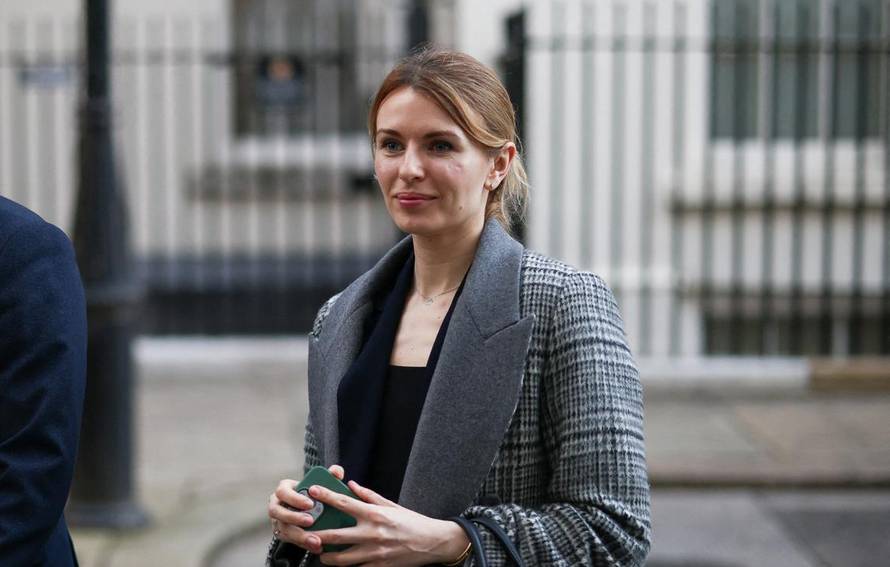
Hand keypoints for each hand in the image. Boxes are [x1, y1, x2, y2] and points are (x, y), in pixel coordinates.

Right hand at [268, 464, 345, 553]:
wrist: (308, 509)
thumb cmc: (314, 493)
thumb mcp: (320, 483)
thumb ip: (329, 475)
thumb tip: (336, 472)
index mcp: (284, 490)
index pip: (283, 492)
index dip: (294, 498)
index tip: (310, 504)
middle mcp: (277, 505)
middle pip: (277, 512)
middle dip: (293, 517)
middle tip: (310, 521)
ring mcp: (278, 521)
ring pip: (283, 529)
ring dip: (299, 535)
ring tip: (316, 540)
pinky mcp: (282, 534)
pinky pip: (290, 541)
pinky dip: (304, 544)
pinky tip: (317, 547)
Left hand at [309, 480, 468, 565]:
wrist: (432, 543)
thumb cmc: (412, 522)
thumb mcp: (391, 505)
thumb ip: (369, 496)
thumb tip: (351, 486)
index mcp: (375, 514)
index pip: (344, 503)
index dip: (326, 496)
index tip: (313, 490)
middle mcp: (372, 533)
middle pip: (336, 535)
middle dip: (317, 535)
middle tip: (305, 533)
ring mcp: (375, 553)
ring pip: (342, 559)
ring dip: (327, 556)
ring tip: (321, 553)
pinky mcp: (379, 566)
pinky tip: (340, 564)